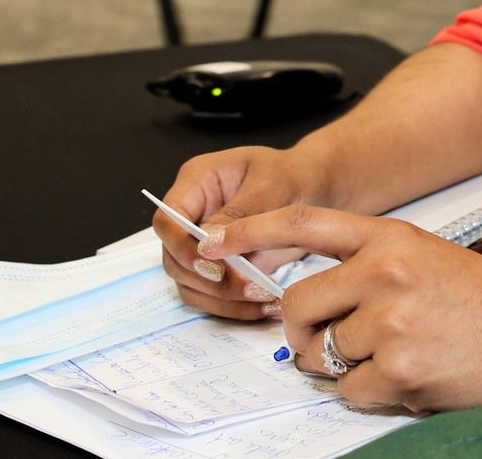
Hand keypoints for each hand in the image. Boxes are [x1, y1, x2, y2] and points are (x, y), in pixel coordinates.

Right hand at [153, 145, 332, 318]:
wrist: (314, 189)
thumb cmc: (292, 174)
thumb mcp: (271, 184)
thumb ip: (239, 213)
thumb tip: (207, 244)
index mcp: (196, 183)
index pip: (167, 220)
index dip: (183, 247)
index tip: (215, 267)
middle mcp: (192, 216)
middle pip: (174, 259)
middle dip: (209, 280)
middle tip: (248, 288)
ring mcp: (201, 245)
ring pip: (191, 284)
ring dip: (222, 299)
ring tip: (262, 299)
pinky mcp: (218, 268)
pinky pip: (213, 296)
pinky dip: (234, 306)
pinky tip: (264, 306)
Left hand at [201, 204, 481, 411]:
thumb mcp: (425, 257)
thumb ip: (369, 266)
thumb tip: (308, 301)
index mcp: (393, 238)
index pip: (306, 224)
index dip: (253, 230)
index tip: (215, 241)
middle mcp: (387, 272)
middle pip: (300, 305)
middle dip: (305, 334)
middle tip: (331, 343)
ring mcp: (393, 321)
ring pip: (324, 354)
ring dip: (345, 367)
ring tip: (393, 355)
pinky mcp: (401, 369)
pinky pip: (350, 392)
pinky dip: (371, 394)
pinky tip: (408, 376)